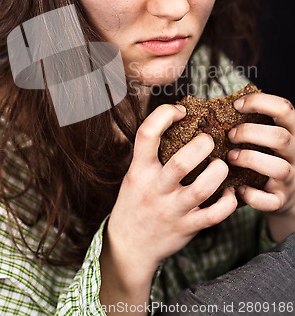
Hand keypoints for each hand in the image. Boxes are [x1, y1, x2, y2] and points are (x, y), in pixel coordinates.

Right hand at [100, 104, 236, 309]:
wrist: (128, 245)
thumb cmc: (135, 201)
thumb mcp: (134, 174)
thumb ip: (151, 155)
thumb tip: (179, 121)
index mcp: (140, 170)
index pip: (147, 134)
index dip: (164, 114)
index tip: (180, 111)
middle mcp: (155, 188)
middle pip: (181, 163)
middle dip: (201, 146)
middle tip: (208, 140)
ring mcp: (171, 210)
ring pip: (201, 190)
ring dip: (217, 173)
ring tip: (222, 165)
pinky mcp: (187, 228)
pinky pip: (214, 215)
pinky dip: (228, 202)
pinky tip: (230, 193)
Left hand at [228, 92, 294, 242]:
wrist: (283, 194)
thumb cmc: (265, 157)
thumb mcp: (265, 137)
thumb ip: (252, 123)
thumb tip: (216, 105)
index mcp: (290, 132)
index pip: (284, 109)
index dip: (260, 102)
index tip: (237, 105)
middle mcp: (294, 153)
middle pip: (281, 137)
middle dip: (250, 133)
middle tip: (230, 135)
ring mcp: (289, 178)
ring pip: (279, 168)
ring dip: (250, 160)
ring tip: (231, 158)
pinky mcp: (280, 200)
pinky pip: (270, 200)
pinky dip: (252, 196)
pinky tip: (238, 189)